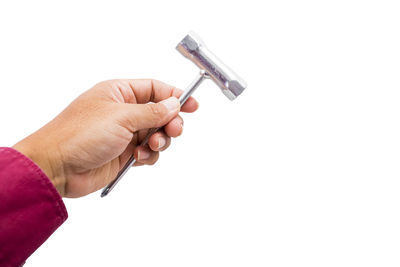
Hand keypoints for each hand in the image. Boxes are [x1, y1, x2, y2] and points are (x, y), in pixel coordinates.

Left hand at [13, 79, 197, 197]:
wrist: (57, 167)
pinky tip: (137, 158)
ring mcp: (124, 133)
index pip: (155, 89)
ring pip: (156, 134)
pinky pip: (147, 152)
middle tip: (174, 130)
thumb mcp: (122, 117)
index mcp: (119, 93)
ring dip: (159, 141)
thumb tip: (174, 104)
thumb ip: (152, 112)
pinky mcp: (124, 153)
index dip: (175, 96)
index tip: (193, 105)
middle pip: (160, 113)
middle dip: (170, 123)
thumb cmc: (80, 135)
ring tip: (150, 146)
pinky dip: (148, 156)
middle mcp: (123, 111)